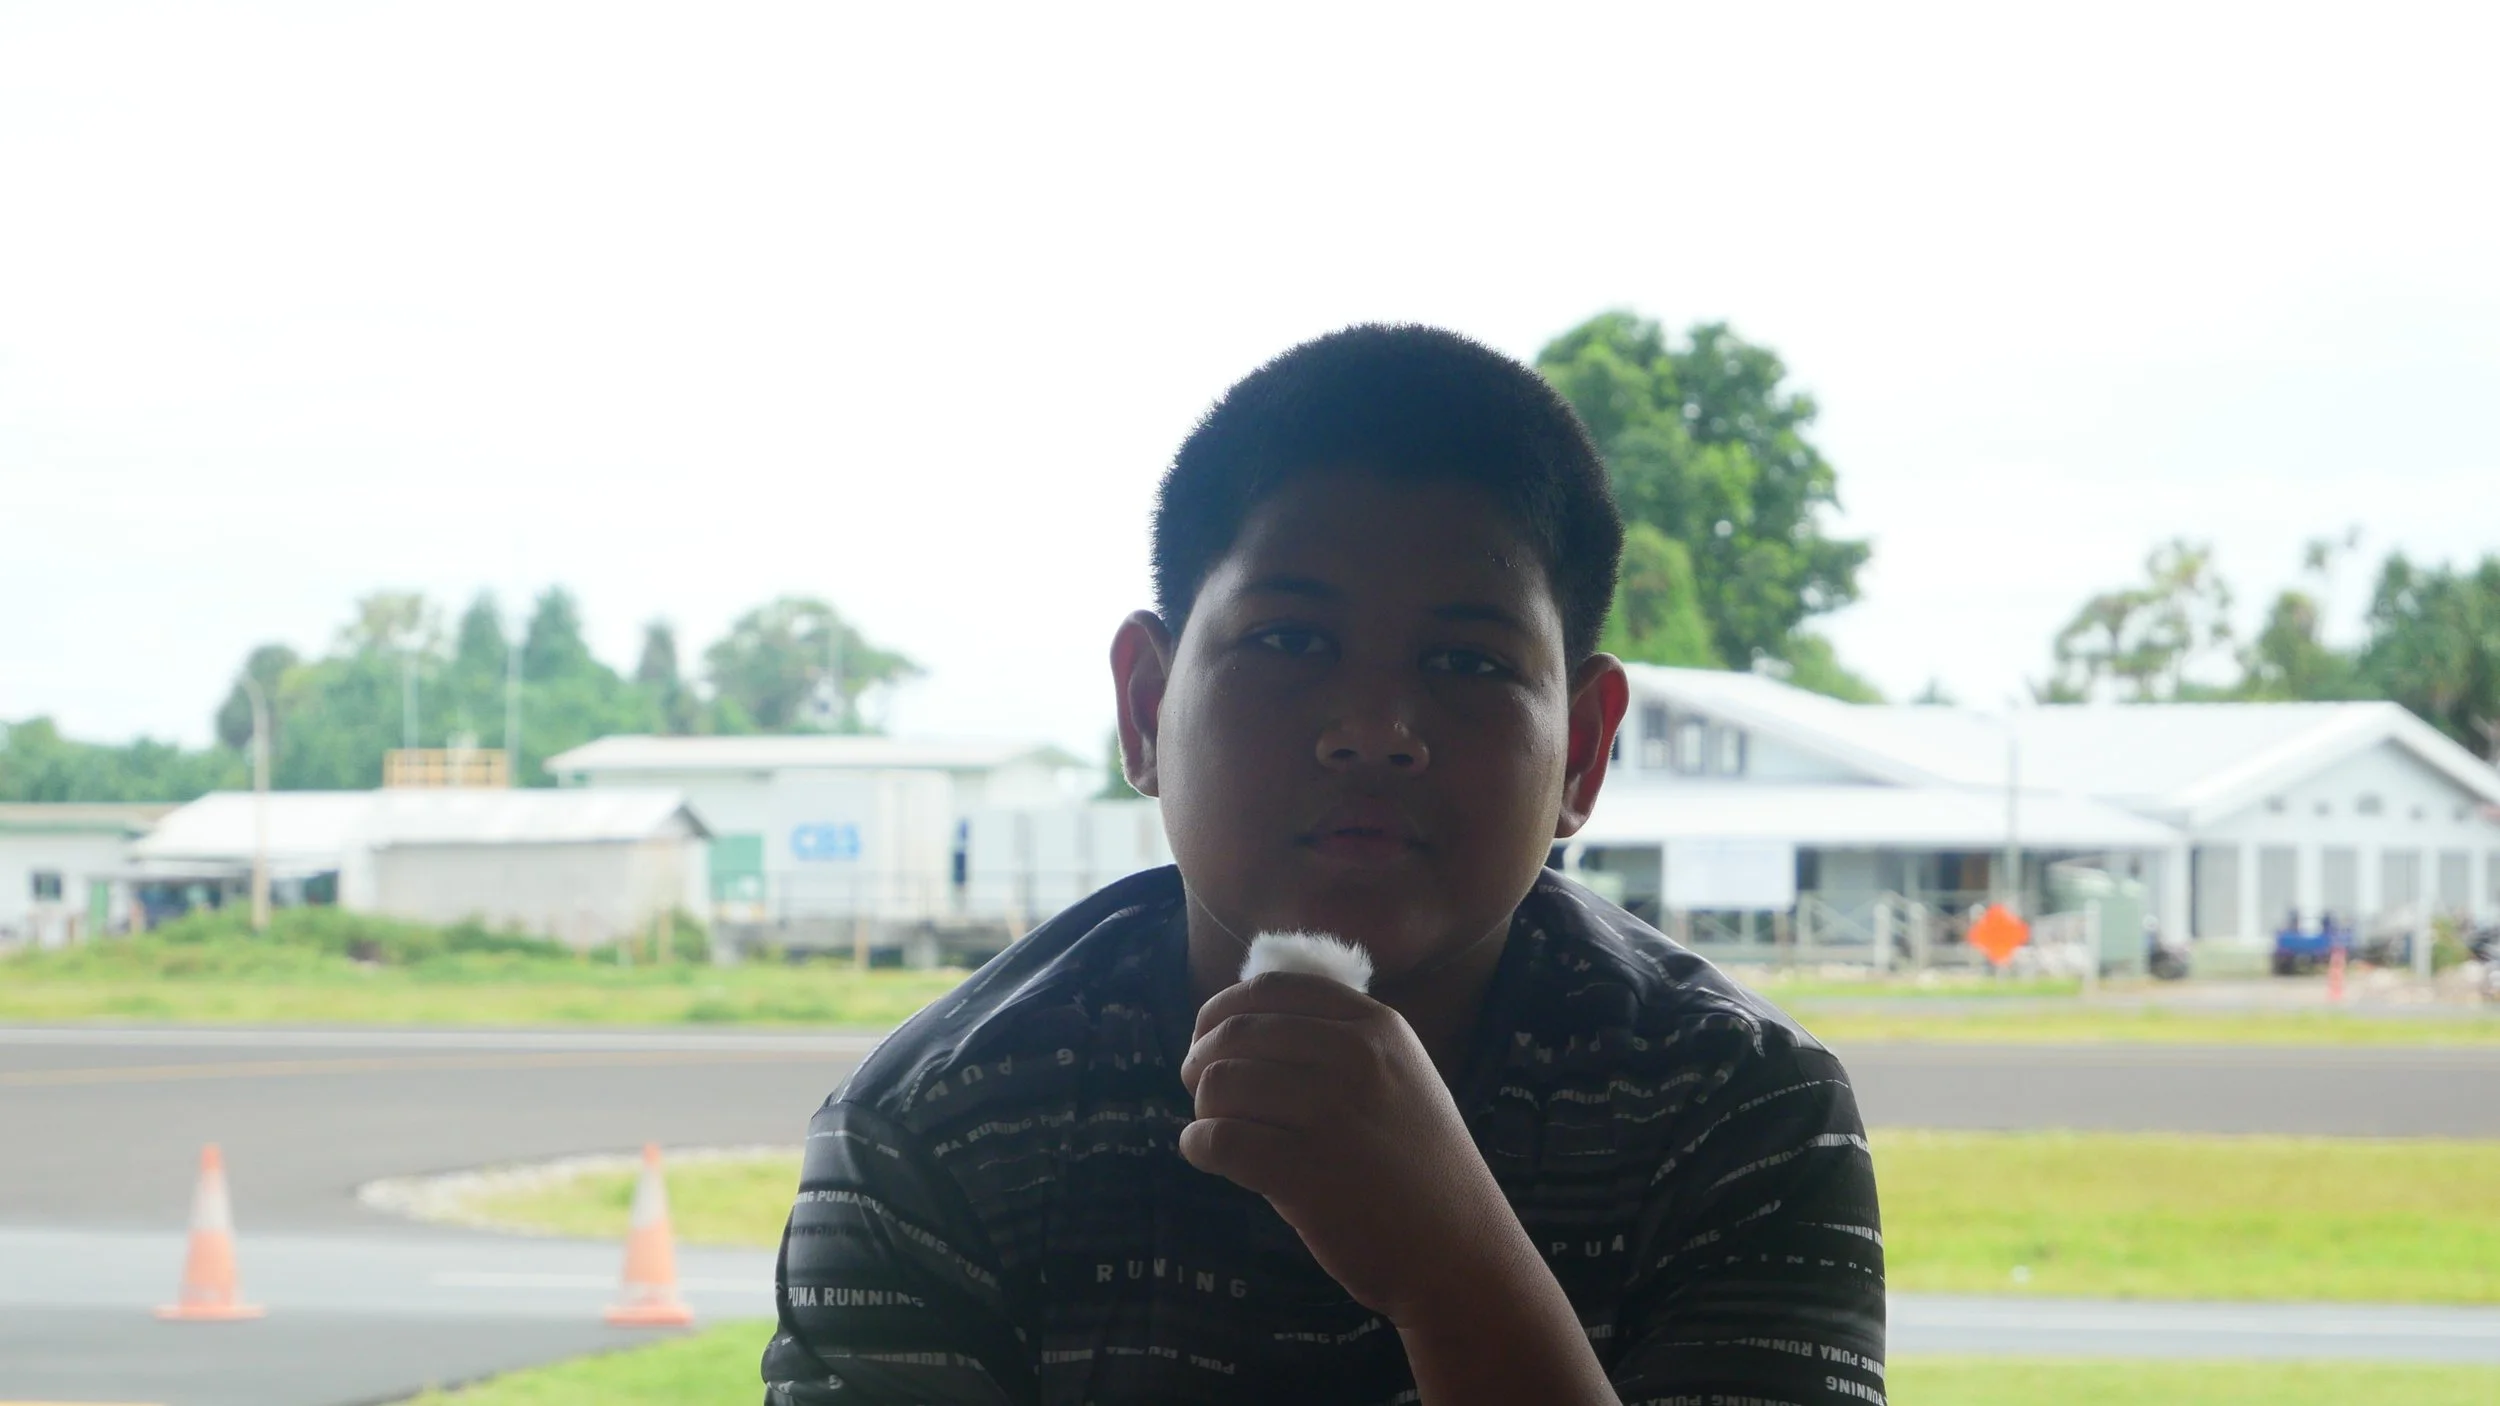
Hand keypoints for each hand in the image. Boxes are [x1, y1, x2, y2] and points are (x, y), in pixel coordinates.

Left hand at [1177, 971, 1515, 1322]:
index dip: (1223, 1009)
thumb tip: (1243, 1024)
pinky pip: (1219, 1140)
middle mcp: (1355, 1057)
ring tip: (1215, 1128)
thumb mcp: (1401, 1077)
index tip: (1209, 1037)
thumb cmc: (1420, 1168)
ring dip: (1202, 1107)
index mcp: (1377, 1026)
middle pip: (1237, 1032)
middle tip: (1199, 1090)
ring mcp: (1332, 1113)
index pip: (1272, 987)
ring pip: (1221, 1083)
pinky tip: (1207, 1156)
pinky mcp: (1307, 1172)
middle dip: (1202, 1060)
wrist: (1460, 1251)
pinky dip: (1198, 1146)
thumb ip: (1338, 1043)